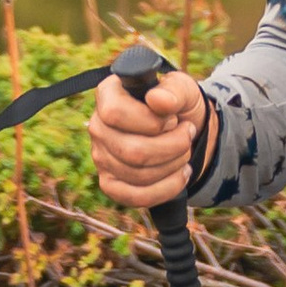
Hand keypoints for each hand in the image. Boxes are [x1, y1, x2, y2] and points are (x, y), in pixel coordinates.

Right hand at [88, 64, 211, 210]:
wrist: (185, 129)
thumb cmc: (178, 104)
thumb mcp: (184, 89)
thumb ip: (174, 90)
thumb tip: (159, 100)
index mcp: (108, 96)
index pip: (116, 113)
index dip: (152, 121)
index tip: (172, 119)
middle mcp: (98, 127)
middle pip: (131, 151)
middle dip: (173, 146)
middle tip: (187, 134)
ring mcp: (101, 157)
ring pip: (138, 175)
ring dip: (174, 164)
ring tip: (185, 151)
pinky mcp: (110, 183)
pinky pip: (136, 197)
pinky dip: (167, 188)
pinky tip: (180, 174)